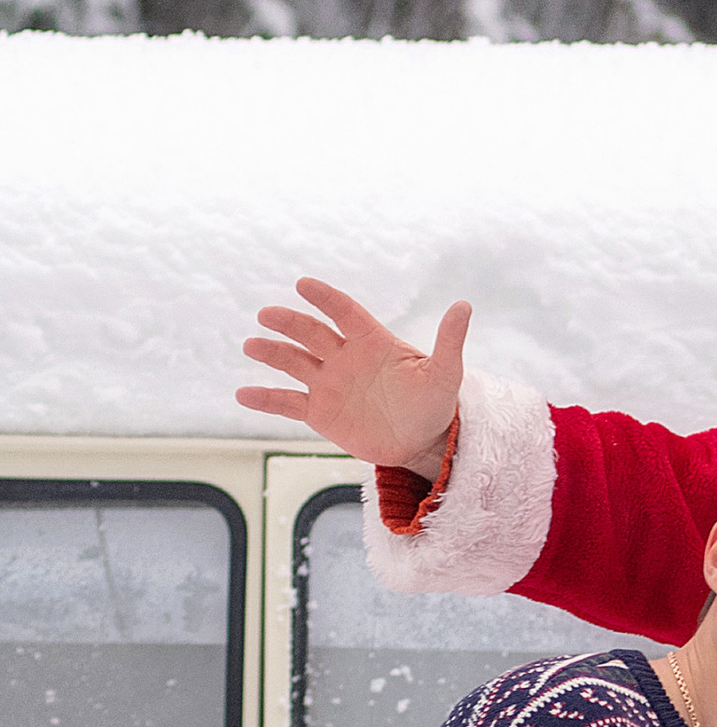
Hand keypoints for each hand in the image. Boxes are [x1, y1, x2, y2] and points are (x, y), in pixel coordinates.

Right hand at [238, 276, 470, 473]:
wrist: (422, 441)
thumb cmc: (435, 404)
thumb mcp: (446, 374)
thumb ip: (450, 341)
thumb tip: (464, 305)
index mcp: (372, 342)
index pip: (345, 312)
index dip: (325, 298)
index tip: (303, 285)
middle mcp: (345, 357)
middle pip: (312, 333)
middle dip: (289, 323)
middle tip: (267, 315)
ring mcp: (329, 383)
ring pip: (293, 361)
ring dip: (272, 352)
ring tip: (251, 345)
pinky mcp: (319, 412)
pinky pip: (287, 402)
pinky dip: (264, 398)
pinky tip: (242, 394)